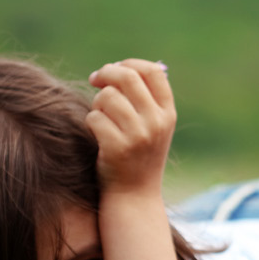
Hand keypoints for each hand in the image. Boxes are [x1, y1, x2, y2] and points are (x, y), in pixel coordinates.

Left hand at [87, 60, 174, 194]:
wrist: (134, 195)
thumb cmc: (138, 154)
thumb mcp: (153, 127)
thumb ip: (143, 98)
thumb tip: (117, 67)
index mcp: (168, 113)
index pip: (153, 72)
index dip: (129, 64)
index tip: (114, 70)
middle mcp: (157, 122)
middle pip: (127, 77)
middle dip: (106, 73)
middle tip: (94, 79)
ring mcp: (138, 136)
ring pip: (107, 97)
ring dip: (97, 103)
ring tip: (100, 117)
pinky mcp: (117, 148)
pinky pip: (94, 118)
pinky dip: (90, 123)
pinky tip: (97, 135)